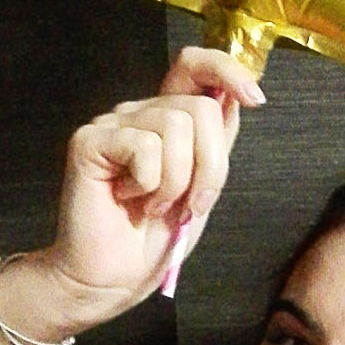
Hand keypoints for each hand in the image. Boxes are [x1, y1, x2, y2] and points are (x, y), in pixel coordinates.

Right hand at [39, 49, 265, 315]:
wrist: (114, 278)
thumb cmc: (153, 238)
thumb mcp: (201, 187)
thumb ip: (215, 144)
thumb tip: (238, 98)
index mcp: (167, 119)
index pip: (194, 66)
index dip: (227, 70)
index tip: (254, 99)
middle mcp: (140, 113)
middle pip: (201, 108)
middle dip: (210, 167)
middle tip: (189, 206)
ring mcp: (113, 124)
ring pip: (177, 126)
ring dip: (178, 182)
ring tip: (155, 207)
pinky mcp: (90, 141)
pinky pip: (144, 147)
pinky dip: (148, 185)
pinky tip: (128, 200)